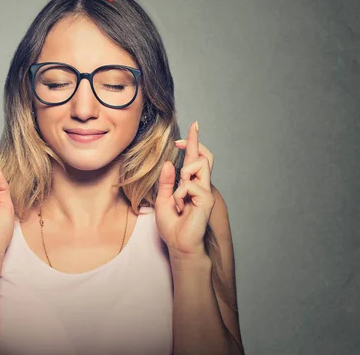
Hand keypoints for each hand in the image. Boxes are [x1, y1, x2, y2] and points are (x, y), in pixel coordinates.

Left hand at [155, 121, 215, 260]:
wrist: (179, 245)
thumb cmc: (173, 226)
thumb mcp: (163, 200)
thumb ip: (166, 182)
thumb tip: (170, 163)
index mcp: (189, 184)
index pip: (195, 158)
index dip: (194, 141)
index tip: (194, 125)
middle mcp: (200, 185)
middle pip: (203, 156)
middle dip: (192, 145)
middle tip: (180, 141)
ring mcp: (205, 192)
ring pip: (199, 164)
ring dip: (184, 175)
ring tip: (179, 194)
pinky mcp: (207, 200)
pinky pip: (191, 185)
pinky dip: (181, 194)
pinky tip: (181, 206)